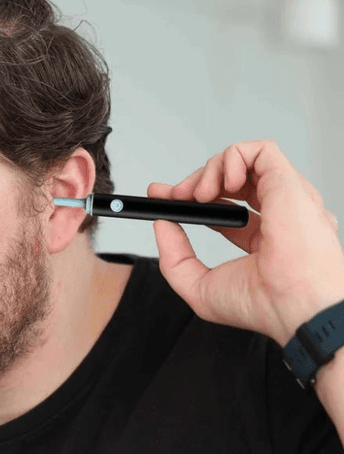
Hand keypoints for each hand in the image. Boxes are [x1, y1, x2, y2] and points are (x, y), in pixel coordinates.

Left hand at [147, 140, 343, 345]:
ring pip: (244, 162)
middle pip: (231, 182)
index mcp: (263, 242)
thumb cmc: (260, 304)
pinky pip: (260, 150)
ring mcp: (285, 198)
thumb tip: (163, 225)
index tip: (162, 196)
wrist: (291, 302)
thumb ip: (174, 257)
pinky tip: (223, 184)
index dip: (192, 198)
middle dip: (194, 182)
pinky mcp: (289, 182)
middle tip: (174, 196)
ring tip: (199, 194)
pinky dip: (232, 157)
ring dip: (210, 170)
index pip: (224, 208)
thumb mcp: (198, 287)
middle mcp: (279, 216)